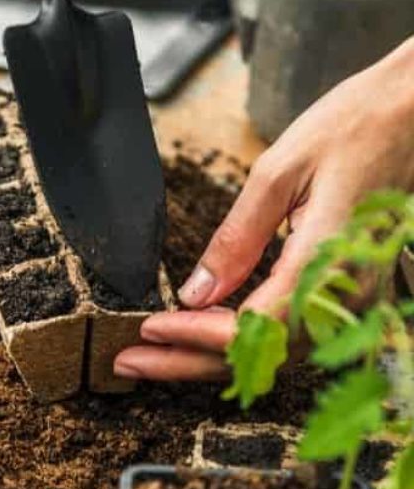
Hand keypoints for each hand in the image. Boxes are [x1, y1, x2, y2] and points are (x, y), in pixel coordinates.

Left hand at [115, 36, 413, 381]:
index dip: (194, 337)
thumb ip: (235, 240)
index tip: (147, 331)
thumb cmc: (357, 126)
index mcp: (326, 262)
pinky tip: (204, 330)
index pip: (252, 328)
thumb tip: (195, 294)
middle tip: (132, 361)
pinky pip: (291, 330)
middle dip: (189, 362)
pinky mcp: (348, 290)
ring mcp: (352, 298)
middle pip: (259, 354)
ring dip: (211, 355)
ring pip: (273, 351)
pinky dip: (242, 338)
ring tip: (157, 354)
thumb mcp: (278, 173)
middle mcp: (345, 294)